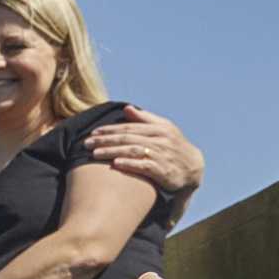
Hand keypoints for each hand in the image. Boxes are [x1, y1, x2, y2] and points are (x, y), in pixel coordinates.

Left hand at [87, 106, 203, 197]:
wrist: (192, 168)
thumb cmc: (173, 147)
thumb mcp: (164, 129)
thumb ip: (145, 119)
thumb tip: (127, 109)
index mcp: (159, 128)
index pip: (130, 127)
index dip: (110, 129)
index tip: (93, 133)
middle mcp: (160, 139)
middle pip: (128, 138)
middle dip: (106, 140)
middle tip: (86, 144)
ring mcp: (162, 154)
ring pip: (133, 150)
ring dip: (112, 151)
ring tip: (95, 154)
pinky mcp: (163, 170)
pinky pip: (143, 166)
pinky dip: (129, 164)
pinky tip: (115, 164)